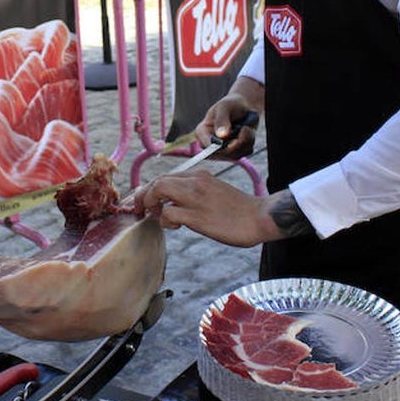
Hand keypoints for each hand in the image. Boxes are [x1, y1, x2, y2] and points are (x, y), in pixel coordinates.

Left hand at [133, 169, 286, 247]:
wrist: (260, 217)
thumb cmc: (238, 209)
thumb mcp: (213, 190)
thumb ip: (193, 191)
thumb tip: (171, 202)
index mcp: (199, 174)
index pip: (165, 176)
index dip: (149, 189)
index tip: (144, 201)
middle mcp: (195, 181)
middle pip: (157, 181)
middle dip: (142, 195)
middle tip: (140, 209)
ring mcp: (195, 198)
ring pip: (158, 190)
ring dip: (150, 204)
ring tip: (157, 216)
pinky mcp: (197, 216)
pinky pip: (168, 213)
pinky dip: (164, 220)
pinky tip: (174, 226)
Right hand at [195, 79, 262, 158]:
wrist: (244, 108)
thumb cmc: (231, 104)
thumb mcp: (225, 107)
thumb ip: (222, 120)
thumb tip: (222, 135)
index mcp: (203, 131)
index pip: (204, 144)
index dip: (215, 146)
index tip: (227, 139)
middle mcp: (211, 144)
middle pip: (221, 153)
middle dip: (236, 142)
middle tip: (245, 129)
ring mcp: (223, 150)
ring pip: (236, 154)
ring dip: (245, 140)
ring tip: (245, 127)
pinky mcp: (236, 152)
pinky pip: (245, 152)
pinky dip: (250, 142)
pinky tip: (247, 131)